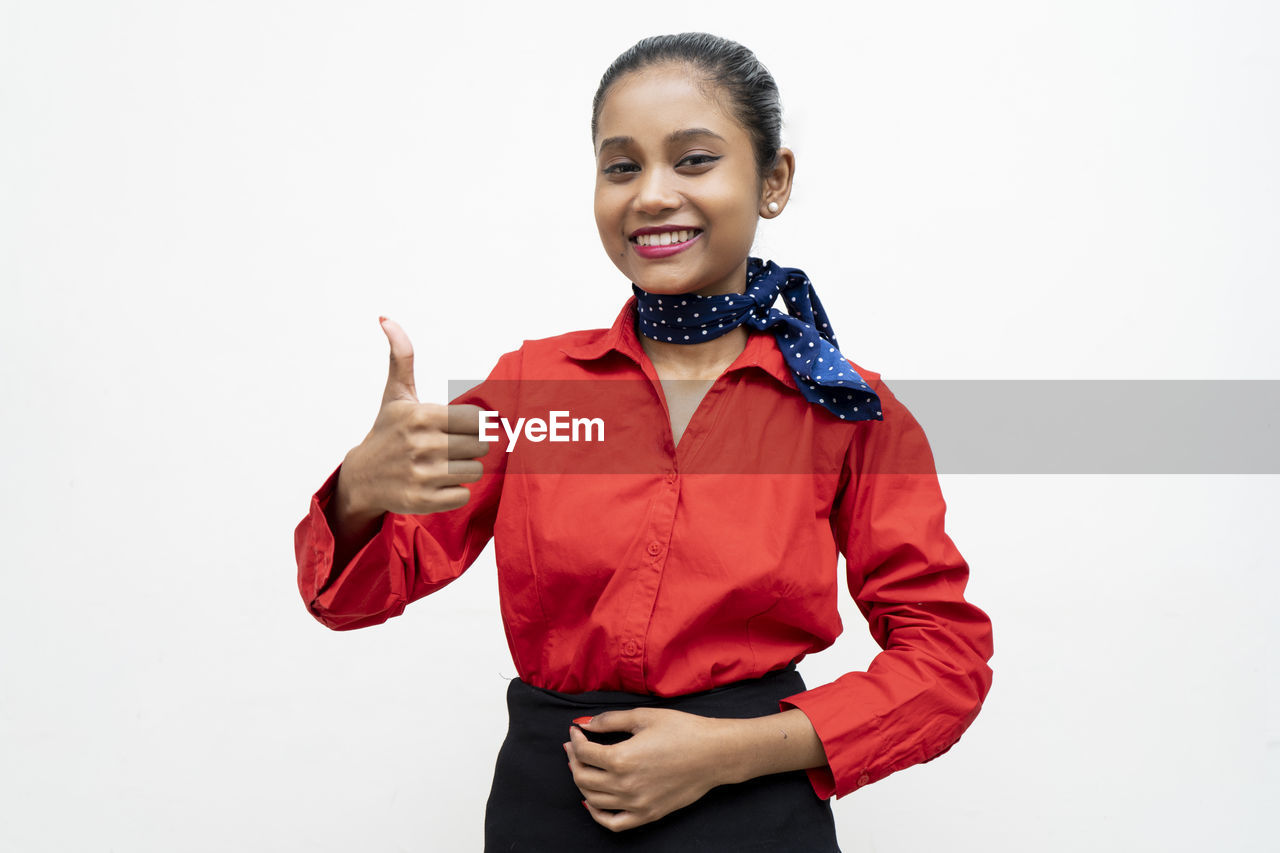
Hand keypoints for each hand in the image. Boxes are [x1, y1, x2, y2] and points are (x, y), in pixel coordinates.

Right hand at [336, 317, 489, 519]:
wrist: (362, 477)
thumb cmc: (388, 431)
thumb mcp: (396, 394)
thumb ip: (401, 356)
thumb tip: (386, 318)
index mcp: (421, 416)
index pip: (476, 422)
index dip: (473, 426)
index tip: (459, 428)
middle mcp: (421, 445)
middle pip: (479, 447)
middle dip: (469, 448)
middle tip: (449, 448)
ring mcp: (421, 475)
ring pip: (475, 471)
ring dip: (464, 470)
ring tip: (443, 465)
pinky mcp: (422, 501)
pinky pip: (463, 495)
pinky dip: (455, 491)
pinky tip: (436, 483)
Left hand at [563, 708, 730, 831]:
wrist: (714, 754)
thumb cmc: (682, 730)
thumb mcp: (643, 717)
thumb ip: (610, 720)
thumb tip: (585, 724)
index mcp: (621, 758)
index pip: (583, 752)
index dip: (575, 739)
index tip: (576, 731)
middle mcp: (625, 785)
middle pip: (582, 777)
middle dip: (574, 759)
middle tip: (575, 747)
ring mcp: (636, 804)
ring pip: (592, 799)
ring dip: (582, 781)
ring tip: (585, 766)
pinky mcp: (647, 814)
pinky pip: (612, 823)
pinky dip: (596, 814)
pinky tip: (593, 801)